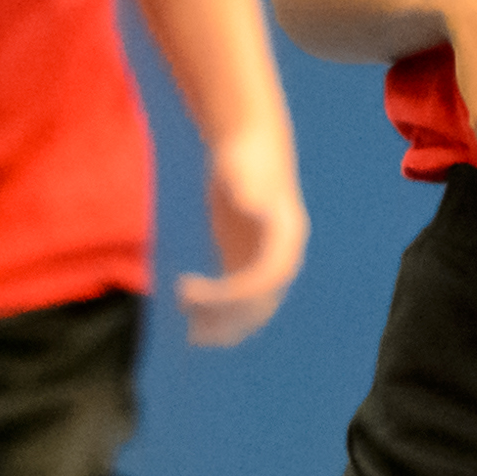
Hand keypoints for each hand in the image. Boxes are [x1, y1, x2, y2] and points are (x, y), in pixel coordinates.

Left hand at [176, 122, 307, 346]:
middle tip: (190, 323)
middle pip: (262, 302)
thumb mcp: (246, 170)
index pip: (266, 279)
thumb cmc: (246, 156)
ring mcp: (264, 259)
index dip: (234, 294)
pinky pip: (236, 295)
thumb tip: (250, 204)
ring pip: (250, 307)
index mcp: (287, 238)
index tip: (195, 293)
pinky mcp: (245, 258)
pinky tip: (189, 312)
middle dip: (228, 317)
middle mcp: (281, 255)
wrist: (248, 143)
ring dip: (223, 323)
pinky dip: (216, 309)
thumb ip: (248, 189)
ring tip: (190, 332)